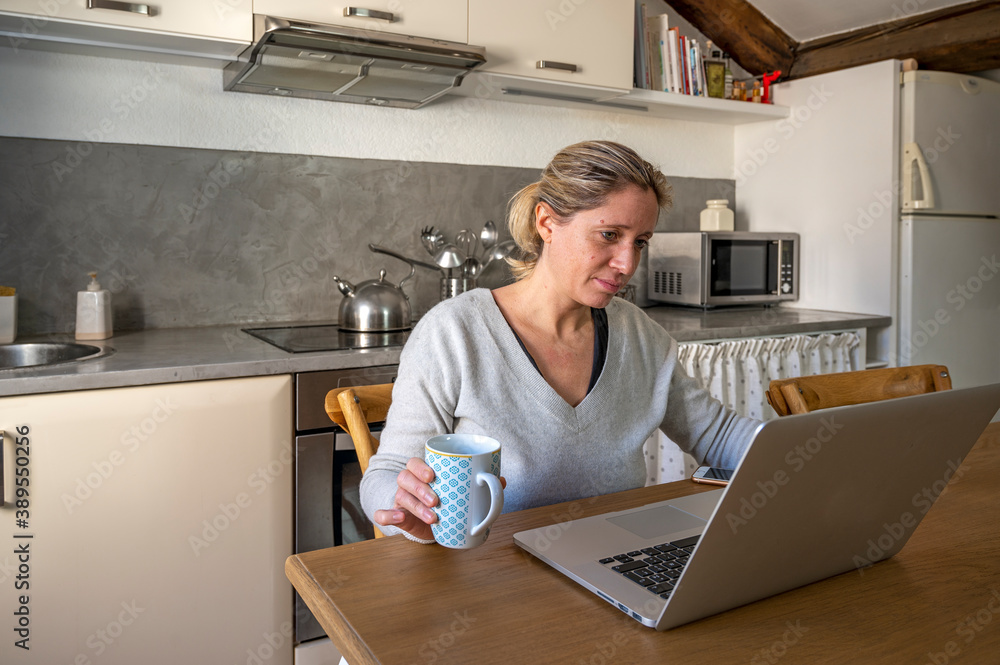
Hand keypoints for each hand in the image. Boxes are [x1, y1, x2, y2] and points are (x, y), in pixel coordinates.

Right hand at [372, 457, 507, 541]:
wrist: (431, 523)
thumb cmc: (446, 502)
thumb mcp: (461, 493)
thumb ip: (479, 486)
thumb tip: (501, 479)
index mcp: (423, 473)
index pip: (415, 463)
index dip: (421, 467)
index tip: (433, 475)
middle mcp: (409, 484)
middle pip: (405, 477)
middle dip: (420, 488)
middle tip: (436, 500)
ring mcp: (401, 500)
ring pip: (400, 496)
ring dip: (414, 506)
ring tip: (433, 516)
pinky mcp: (397, 516)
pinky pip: (383, 514)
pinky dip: (388, 515)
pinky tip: (399, 519)